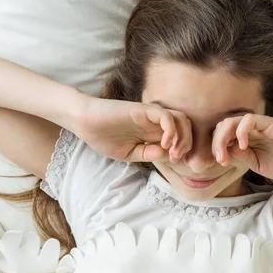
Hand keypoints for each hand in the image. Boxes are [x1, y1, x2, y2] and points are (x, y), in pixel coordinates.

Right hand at [74, 97, 191, 162]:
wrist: (85, 123)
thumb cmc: (103, 137)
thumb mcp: (128, 153)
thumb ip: (146, 153)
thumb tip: (164, 153)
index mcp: (153, 132)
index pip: (179, 136)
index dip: (182, 149)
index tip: (174, 161)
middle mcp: (155, 122)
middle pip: (186, 126)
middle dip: (187, 143)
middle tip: (176, 158)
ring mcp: (151, 115)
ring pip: (181, 118)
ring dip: (182, 136)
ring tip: (172, 151)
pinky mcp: (144, 110)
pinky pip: (166, 116)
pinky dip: (171, 130)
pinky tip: (163, 143)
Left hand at [211, 114, 272, 180]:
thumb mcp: (257, 165)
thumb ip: (242, 157)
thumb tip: (226, 150)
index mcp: (247, 138)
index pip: (223, 134)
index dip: (217, 147)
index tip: (220, 162)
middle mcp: (251, 129)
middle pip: (223, 126)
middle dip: (216, 143)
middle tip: (220, 159)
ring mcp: (260, 125)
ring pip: (232, 120)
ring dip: (224, 137)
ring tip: (226, 154)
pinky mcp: (270, 123)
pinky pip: (249, 119)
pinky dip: (241, 131)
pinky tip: (243, 145)